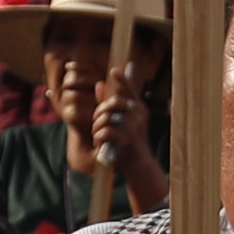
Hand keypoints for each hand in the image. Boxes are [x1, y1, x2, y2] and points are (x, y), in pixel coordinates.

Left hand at [84, 79, 167, 207]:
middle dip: (98, 115)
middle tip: (95, 125)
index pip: (129, 90)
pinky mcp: (127, 138)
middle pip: (110, 105)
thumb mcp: (121, 121)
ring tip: (98, 137)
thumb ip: (110, 104)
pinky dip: (98, 139)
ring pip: (104, 120)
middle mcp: (138, 114)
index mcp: (138, 107)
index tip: (114, 70)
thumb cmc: (128, 140)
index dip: (122, 80)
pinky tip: (100, 144)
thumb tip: (99, 84)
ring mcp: (134, 126)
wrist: (138, 163)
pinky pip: (104, 132)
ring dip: (96, 129)